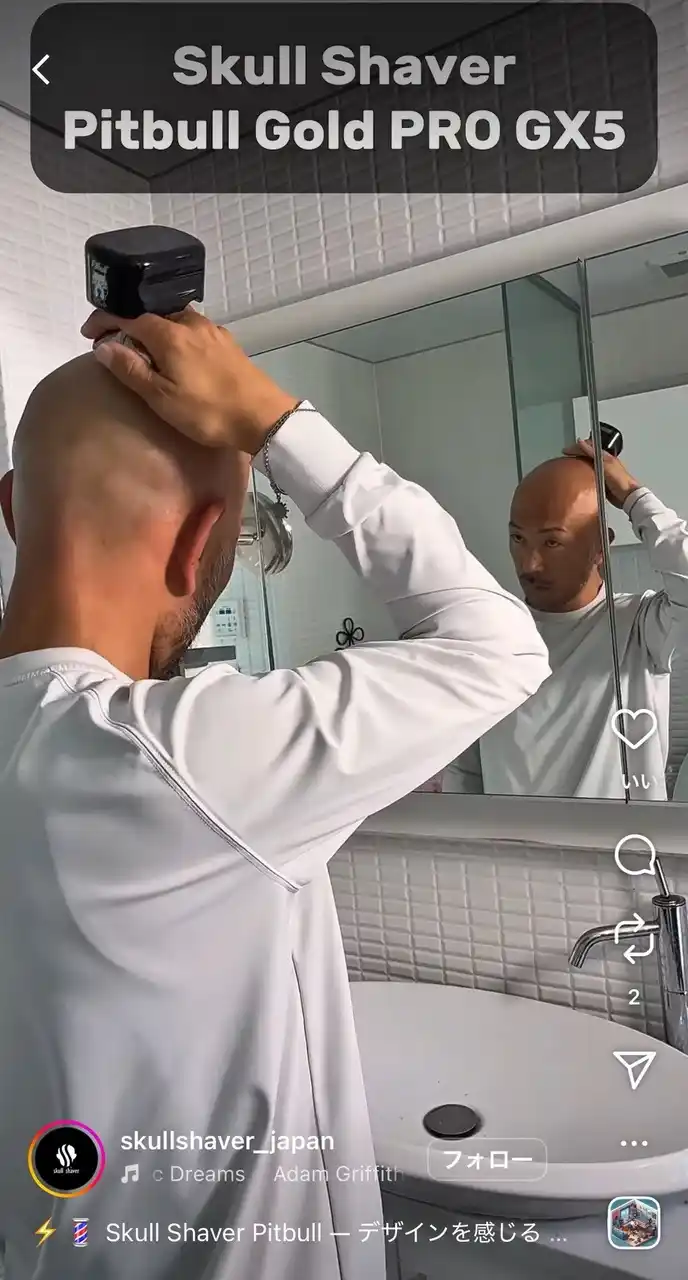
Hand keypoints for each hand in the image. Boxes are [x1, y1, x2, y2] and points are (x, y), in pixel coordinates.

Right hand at [80, 307, 297, 453]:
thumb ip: (131, 369)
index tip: (89, 334)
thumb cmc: (208, 411)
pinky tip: (175, 352)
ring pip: (173, 319)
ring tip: (141, 348)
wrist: (263, 417)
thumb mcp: (161, 397)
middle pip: (151, 314)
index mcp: (169, 333)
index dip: (105, 322)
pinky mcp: (226, 342)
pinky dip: (174, 335)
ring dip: (153, 329)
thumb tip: (103, 346)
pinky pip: (191, 329)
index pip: (128, 317)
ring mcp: (211, 331)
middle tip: (113, 342)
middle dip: (128, 324)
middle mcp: (190, 323)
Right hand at [563, 438, 640, 507]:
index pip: (588, 447)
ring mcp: (602, 473)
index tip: (566, 451)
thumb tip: (582, 443)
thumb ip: (593, 453)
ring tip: (569, 466)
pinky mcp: (601, 483)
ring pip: (587, 465)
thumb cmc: (621, 481)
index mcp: (605, 456)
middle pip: (587, 455)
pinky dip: (582, 475)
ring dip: (579, 464)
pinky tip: (578, 478)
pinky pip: (589, 476)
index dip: (576, 447)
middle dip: (576, 454)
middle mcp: (604, 463)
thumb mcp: (605, 464)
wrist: (628, 497)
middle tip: (565, 457)